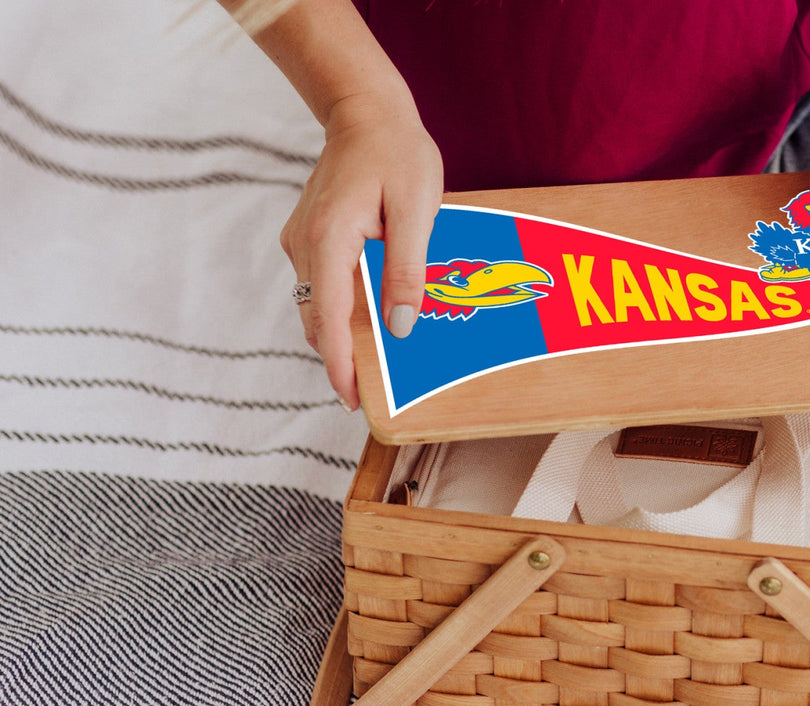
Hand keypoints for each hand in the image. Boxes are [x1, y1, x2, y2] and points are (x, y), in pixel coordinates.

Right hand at [280, 93, 442, 408]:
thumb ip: (407, 269)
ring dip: (343, 335)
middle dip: (343, 359)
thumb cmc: (397, 154)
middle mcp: (304, 244)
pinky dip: (343, 309)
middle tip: (378, 392)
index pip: (328, 318)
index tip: (351, 399)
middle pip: (318, 319)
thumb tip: (400, 326)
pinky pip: (324, 286)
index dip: (340, 364)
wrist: (366, 111)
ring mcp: (301, 241)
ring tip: (381, 362)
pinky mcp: (309, 239)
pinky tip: (374, 318)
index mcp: (329, 238)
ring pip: (318, 306)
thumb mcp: (416, 211)